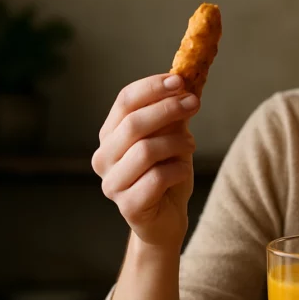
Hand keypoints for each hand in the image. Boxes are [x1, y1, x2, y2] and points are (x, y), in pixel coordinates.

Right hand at [91, 73, 198, 249]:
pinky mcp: (128, 206)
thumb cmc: (166, 174)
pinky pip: (156, 179)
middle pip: (133, 124)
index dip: (152, 88)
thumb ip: (173, 114)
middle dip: (167, 109)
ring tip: (191, 145)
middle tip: (194, 103)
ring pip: (145, 150)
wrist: (166, 219)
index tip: (179, 80)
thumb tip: (185, 82)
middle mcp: (104, 158)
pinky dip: (178, 170)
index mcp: (110, 135)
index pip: (124, 101)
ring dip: (176, 142)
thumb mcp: (171, 138)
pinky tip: (184, 170)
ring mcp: (112, 184)